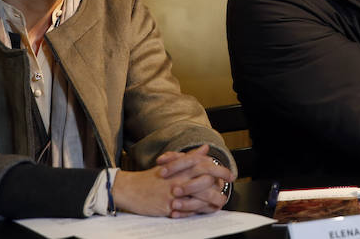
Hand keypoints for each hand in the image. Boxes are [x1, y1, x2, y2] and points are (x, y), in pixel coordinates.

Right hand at [112, 144, 235, 217]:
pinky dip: (197, 211)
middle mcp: (178, 177)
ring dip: (212, 201)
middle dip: (220, 185)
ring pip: (199, 196)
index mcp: (180, 166)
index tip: (230, 175)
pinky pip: (187, 210)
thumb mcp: (171, 164)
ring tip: (219, 203)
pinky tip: (204, 211)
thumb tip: (205, 148)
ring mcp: (173, 192)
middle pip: (206, 179)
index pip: (205, 164)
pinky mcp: (167, 205)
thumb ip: (189, 157)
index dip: (220, 169)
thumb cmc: (150, 178)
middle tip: (228, 189)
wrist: (129, 189)